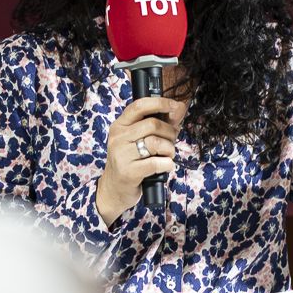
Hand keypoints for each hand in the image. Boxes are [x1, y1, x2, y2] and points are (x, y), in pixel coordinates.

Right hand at [97, 94, 186, 225]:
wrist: (113, 189)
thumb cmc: (130, 161)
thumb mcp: (137, 139)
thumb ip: (156, 124)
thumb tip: (179, 108)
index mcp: (120, 126)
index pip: (140, 105)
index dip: (160, 103)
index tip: (175, 107)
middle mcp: (118, 138)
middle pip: (153, 124)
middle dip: (170, 132)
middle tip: (172, 141)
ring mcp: (122, 155)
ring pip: (156, 143)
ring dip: (169, 149)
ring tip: (167, 155)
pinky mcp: (129, 172)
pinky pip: (157, 163)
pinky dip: (167, 164)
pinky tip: (165, 166)